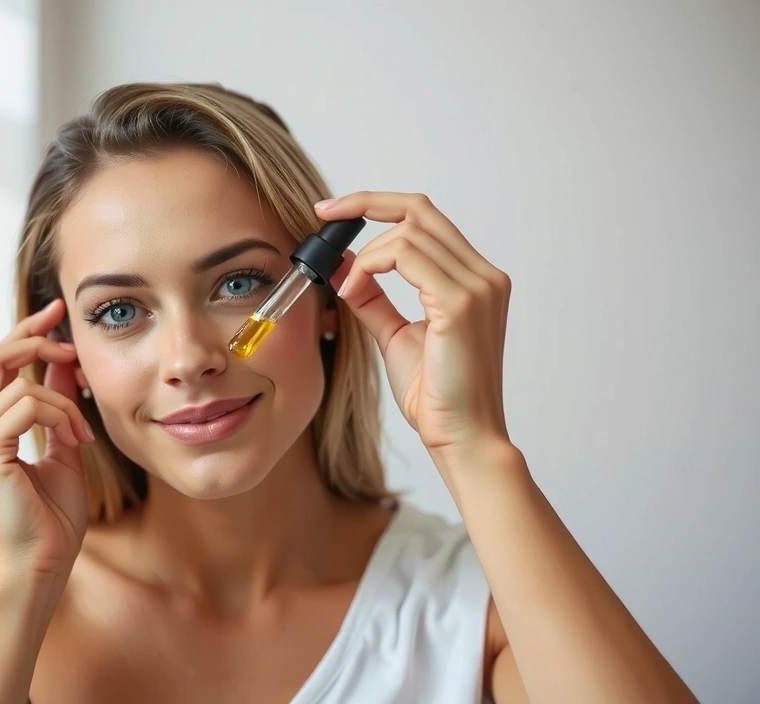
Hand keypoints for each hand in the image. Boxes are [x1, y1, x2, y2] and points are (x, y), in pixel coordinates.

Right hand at [0, 298, 94, 586]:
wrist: (43, 565)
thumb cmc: (52, 519)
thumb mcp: (63, 447)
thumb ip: (57, 405)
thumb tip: (63, 360)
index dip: (25, 334)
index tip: (57, 314)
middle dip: (36, 338)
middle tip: (73, 341)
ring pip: (21, 384)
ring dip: (63, 401)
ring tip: (82, 433)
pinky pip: (27, 406)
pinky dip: (59, 415)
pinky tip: (75, 440)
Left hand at [317, 192, 511, 462]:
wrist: (460, 436)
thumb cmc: (436, 395)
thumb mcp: (396, 335)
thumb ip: (374, 298)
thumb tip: (345, 266)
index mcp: (474, 280)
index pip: (425, 218)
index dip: (378, 205)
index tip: (334, 211)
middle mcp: (484, 276)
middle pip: (419, 210)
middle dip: (364, 204)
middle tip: (323, 215)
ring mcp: (477, 287)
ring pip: (407, 233)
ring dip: (365, 256)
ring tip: (348, 291)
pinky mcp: (460, 304)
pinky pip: (406, 257)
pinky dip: (370, 267)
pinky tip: (354, 293)